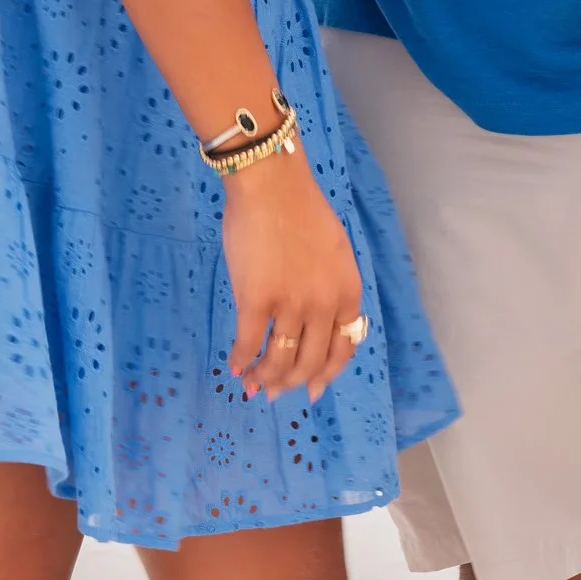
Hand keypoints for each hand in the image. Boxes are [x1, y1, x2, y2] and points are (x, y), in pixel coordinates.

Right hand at [221, 155, 366, 402]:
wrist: (272, 186)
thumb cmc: (300, 211)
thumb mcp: (334, 254)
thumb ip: (329, 288)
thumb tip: (313, 321)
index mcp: (347, 293)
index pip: (343, 349)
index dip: (326, 375)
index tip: (312, 390)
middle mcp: (324, 305)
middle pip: (309, 362)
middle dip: (291, 384)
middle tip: (274, 392)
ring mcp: (291, 305)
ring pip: (279, 360)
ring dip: (264, 378)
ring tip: (251, 384)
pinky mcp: (256, 301)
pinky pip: (248, 343)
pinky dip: (240, 360)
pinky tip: (233, 366)